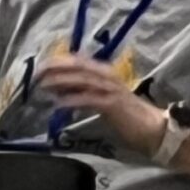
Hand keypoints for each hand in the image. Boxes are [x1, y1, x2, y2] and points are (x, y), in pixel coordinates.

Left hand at [35, 57, 165, 157]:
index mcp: (106, 73)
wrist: (152, 128)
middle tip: (37, 73)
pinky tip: (58, 104)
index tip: (41, 65)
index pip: (79, 61)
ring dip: (61, 81)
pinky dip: (72, 100)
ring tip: (43, 85)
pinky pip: (88, 99)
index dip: (59, 61)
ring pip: (82, 80)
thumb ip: (85, 92)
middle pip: (79, 66)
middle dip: (56, 67)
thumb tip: (59, 90)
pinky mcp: (112, 105)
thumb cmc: (128, 115)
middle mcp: (109, 77)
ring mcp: (111, 90)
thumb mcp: (103, 99)